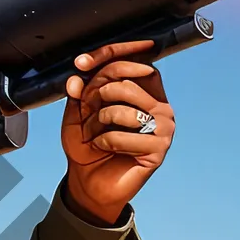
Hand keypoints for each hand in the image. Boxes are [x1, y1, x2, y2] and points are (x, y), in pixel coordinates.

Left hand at [60, 40, 175, 225]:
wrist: (90, 183)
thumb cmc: (89, 147)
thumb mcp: (77, 117)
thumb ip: (78, 95)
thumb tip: (76, 77)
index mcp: (145, 92)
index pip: (135, 61)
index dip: (109, 55)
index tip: (81, 62)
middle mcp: (159, 105)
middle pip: (125, 82)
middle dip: (94, 97)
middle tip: (86, 117)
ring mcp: (164, 127)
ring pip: (122, 109)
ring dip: (96, 124)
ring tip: (93, 137)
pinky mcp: (159, 148)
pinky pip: (121, 136)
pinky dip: (104, 143)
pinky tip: (105, 149)